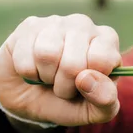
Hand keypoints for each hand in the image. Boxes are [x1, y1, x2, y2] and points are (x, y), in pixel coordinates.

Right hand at [0, 14, 121, 125]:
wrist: (32, 100)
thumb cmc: (71, 101)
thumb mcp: (95, 110)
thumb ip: (105, 100)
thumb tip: (87, 79)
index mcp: (107, 40)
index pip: (103, 59)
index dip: (90, 83)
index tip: (85, 86)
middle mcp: (84, 24)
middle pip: (73, 62)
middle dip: (65, 85)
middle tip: (63, 86)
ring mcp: (56, 22)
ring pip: (47, 54)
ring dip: (46, 77)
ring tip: (49, 76)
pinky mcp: (29, 26)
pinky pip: (24, 56)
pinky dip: (28, 73)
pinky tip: (33, 68)